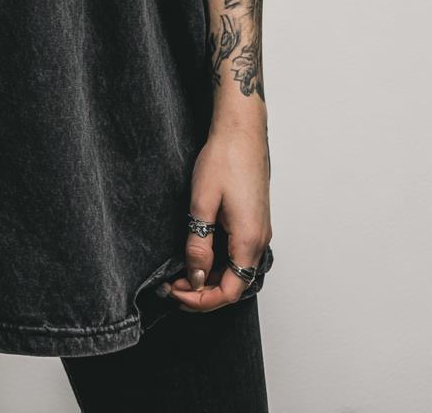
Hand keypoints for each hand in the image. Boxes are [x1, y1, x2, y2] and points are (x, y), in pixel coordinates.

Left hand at [165, 122, 271, 312]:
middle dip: (202, 292)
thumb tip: (196, 277)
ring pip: (236, 270)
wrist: (241, 131)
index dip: (201, 300)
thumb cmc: (224, 159)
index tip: (175, 292)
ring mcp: (259, 230)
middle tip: (172, 285)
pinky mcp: (254, 220)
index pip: (229, 291)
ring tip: (180, 272)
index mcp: (249, 240)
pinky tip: (198, 254)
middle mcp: (260, 240)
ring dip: (210, 277)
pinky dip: (218, 262)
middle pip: (234, 284)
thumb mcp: (202, 203)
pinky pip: (238, 253)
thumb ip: (199, 244)